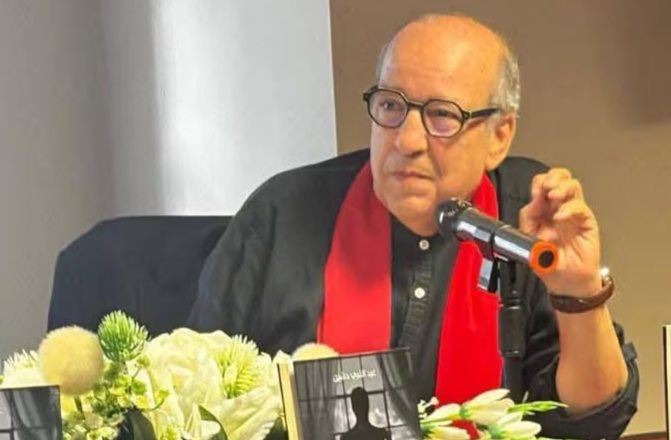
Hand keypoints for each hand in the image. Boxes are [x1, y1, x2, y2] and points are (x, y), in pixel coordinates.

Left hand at [519, 168, 601, 296]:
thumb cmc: (549, 264)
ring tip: (553, 196)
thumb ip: (528, 221)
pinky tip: (561, 217)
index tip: (534, 195)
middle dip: (551, 178)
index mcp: (541, 210)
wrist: (566, 282)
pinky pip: (580, 207)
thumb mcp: (528, 242)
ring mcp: (572, 213)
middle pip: (557, 178)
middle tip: (546, 187)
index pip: (539, 186)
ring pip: (571, 186)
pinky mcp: (585, 221)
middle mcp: (557, 208)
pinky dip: (569, 208)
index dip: (536, 186)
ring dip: (561, 187)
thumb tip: (531, 204)